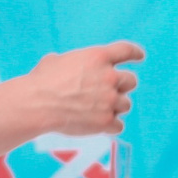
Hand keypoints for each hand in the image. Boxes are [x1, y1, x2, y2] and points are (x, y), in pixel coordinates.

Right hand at [23, 41, 143, 133]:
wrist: (37, 105)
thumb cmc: (41, 81)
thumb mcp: (55, 60)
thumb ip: (71, 62)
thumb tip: (63, 65)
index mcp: (98, 57)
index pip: (126, 51)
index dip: (135, 53)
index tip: (141, 56)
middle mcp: (109, 77)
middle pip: (131, 81)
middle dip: (122, 86)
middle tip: (110, 92)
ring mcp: (110, 100)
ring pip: (126, 104)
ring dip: (115, 107)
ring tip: (97, 110)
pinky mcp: (106, 121)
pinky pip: (118, 125)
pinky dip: (110, 126)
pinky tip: (99, 125)